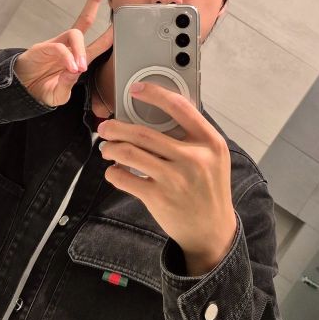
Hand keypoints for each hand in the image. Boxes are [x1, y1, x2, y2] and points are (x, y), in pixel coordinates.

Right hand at [14, 0, 111, 107]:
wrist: (20, 92)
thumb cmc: (41, 90)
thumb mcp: (59, 94)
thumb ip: (68, 84)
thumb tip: (76, 70)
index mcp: (76, 58)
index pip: (96, 43)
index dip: (108, 34)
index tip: (120, 20)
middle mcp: (67, 46)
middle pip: (84, 20)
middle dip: (93, 1)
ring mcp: (55, 45)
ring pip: (74, 33)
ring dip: (81, 49)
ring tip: (81, 67)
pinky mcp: (41, 48)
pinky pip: (58, 48)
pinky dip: (67, 57)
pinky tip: (71, 68)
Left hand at [97, 82, 237, 272]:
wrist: (212, 230)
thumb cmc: (209, 188)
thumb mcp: (213, 157)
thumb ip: (193, 135)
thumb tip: (157, 112)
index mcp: (210, 142)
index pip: (179, 107)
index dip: (154, 94)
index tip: (135, 89)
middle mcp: (194, 158)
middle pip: (143, 133)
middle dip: (116, 127)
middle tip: (105, 127)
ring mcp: (175, 179)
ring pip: (129, 153)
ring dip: (111, 148)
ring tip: (106, 148)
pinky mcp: (158, 198)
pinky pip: (124, 178)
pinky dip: (113, 172)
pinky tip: (114, 170)